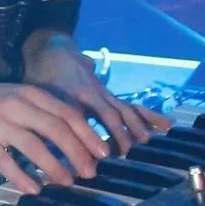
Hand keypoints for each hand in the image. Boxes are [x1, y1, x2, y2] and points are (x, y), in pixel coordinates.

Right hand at [0, 79, 108, 193]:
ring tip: (67, 182)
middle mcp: (17, 105)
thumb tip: (76, 133)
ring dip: (55, 166)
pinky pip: (6, 162)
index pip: (67, 113)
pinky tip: (34, 189)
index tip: (103, 152)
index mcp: (30, 93)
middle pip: (56, 129)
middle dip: (78, 153)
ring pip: (34, 146)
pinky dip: (22, 177)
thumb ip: (42, 109)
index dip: (88, 134)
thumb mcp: (16, 96)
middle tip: (91, 172)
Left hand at [22, 34, 172, 153]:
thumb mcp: (38, 95)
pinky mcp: (111, 96)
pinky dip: (149, 115)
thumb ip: (46, 116)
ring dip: (135, 125)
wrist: (53, 50)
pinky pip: (131, 106)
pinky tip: (167, 125)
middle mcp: (91, 92)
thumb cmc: (41, 78)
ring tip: (145, 140)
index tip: (99, 155)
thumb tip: (48, 145)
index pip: (80, 115)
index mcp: (70, 93)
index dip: (90, 134)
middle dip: (118, 132)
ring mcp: (104, 93)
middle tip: (124, 153)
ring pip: (123, 108)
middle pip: (108, 111)